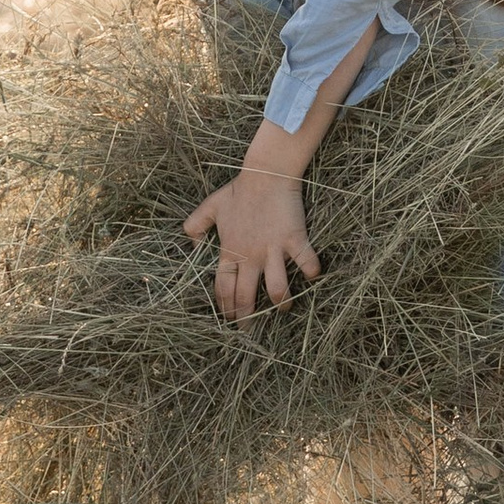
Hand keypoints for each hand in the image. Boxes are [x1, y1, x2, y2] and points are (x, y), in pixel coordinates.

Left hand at [183, 135, 321, 319]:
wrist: (265, 173)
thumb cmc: (239, 190)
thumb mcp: (212, 207)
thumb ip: (196, 224)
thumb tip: (190, 243)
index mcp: (229, 250)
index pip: (223, 287)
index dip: (225, 307)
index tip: (228, 319)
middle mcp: (249, 254)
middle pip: (245, 296)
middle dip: (246, 318)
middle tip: (249, 331)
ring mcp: (272, 248)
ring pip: (276, 288)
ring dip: (281, 302)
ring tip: (284, 308)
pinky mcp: (293, 238)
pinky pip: (306, 262)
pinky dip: (311, 272)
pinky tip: (313, 278)